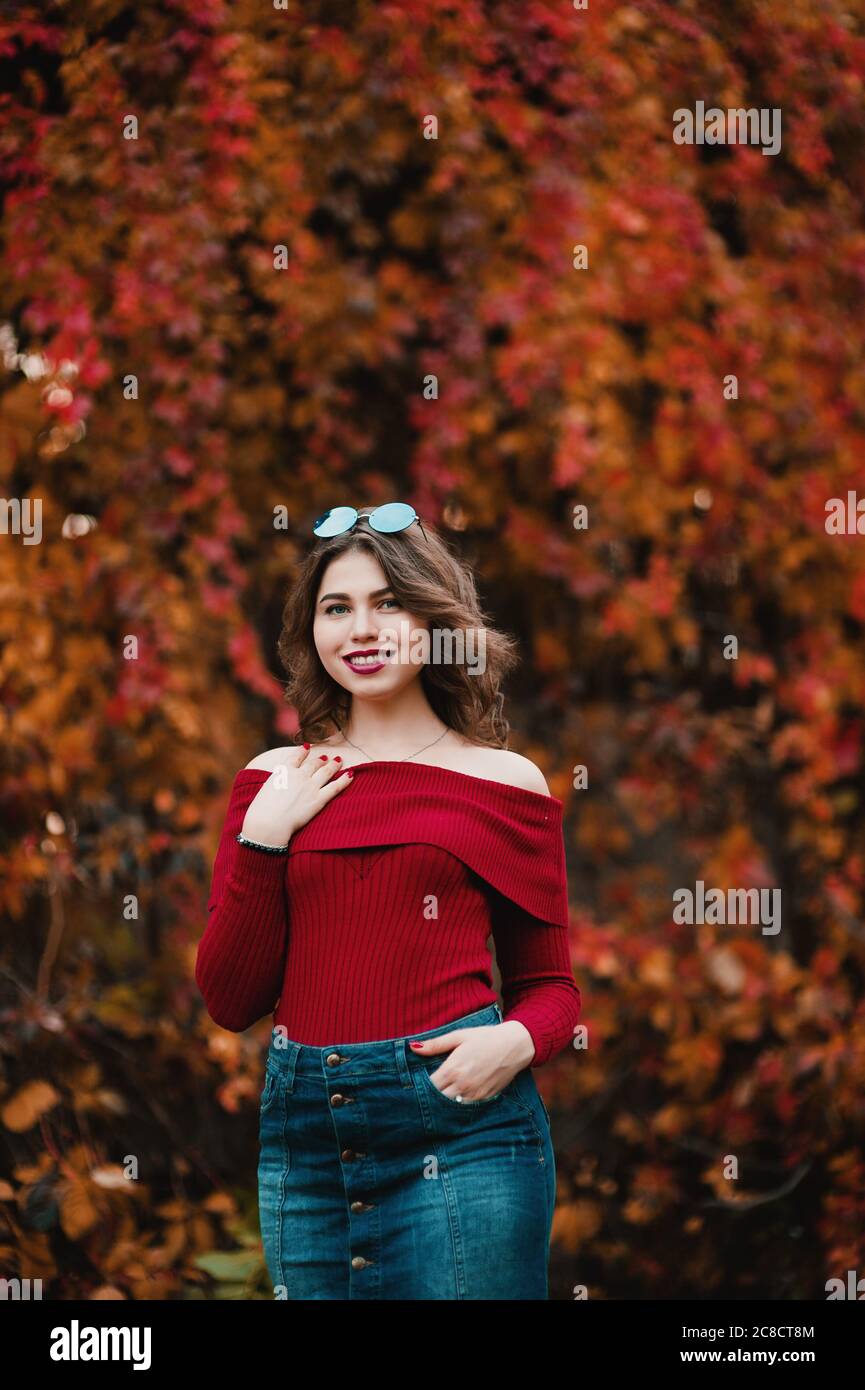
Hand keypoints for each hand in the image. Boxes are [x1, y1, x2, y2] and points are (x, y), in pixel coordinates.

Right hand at [241, 748, 352, 843]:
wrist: (268, 822)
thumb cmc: (261, 810)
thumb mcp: (266, 789)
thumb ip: (276, 782)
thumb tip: (279, 782)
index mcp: (283, 771)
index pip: (296, 756)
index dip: (302, 751)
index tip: (307, 747)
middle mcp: (299, 775)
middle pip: (313, 764)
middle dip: (321, 760)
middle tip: (326, 757)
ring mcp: (310, 786)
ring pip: (326, 771)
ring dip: (334, 764)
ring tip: (339, 760)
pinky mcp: (318, 799)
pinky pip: (335, 787)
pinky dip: (344, 780)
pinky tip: (350, 775)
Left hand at [410, 1020, 534, 1100]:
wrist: (515, 1045)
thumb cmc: (485, 1037)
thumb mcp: (459, 1036)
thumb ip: (435, 1044)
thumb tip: (412, 1046)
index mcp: (453, 1068)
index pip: (429, 1087)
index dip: (420, 1088)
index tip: (415, 1087)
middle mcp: (463, 1084)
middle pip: (438, 1100)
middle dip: (430, 1099)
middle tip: (423, 1097)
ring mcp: (475, 1094)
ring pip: (452, 1107)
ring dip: (444, 1105)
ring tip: (437, 1102)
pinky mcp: (486, 1098)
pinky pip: (468, 1108)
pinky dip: (460, 1106)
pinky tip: (455, 1101)